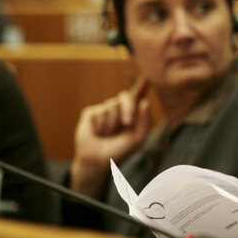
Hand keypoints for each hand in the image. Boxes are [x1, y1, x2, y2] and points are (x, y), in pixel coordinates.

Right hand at [70, 77, 151, 195]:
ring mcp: (103, 110)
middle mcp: (117, 109)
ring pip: (112, 105)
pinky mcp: (90, 113)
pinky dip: (101, 125)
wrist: (99, 160)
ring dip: (113, 123)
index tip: (146, 77)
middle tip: (127, 123)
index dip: (141, 86)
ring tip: (108, 134)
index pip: (136, 96)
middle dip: (129, 108)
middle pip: (126, 96)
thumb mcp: (137, 138)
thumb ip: (145, 121)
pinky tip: (97, 133)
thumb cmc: (119, 150)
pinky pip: (99, 111)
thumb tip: (145, 102)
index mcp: (131, 114)